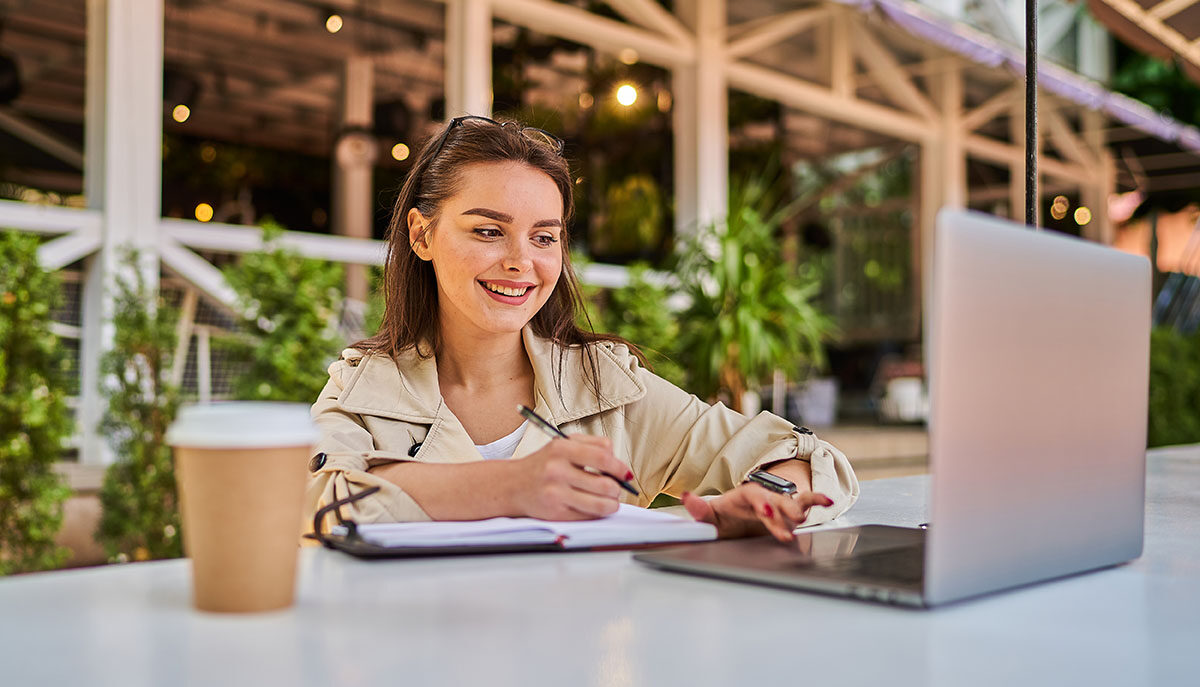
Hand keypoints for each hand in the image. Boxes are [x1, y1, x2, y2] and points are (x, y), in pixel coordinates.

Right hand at [506, 435, 631, 520]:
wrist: (513, 484)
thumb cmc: (544, 464)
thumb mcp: (564, 444)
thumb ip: (593, 445)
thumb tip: (619, 465)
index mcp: (562, 448)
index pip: (602, 457)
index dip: (619, 467)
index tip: (625, 474)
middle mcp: (557, 470)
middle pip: (605, 484)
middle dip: (617, 489)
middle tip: (616, 489)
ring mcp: (555, 493)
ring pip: (600, 504)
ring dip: (612, 505)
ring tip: (610, 501)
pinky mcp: (555, 513)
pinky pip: (588, 516)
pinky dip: (597, 513)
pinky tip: (594, 507)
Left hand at [682, 484, 832, 541]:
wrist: (736, 519)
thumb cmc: (725, 517)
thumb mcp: (710, 515)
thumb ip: (700, 508)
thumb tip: (686, 496)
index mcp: (745, 496)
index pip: (754, 497)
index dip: (762, 505)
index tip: (767, 513)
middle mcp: (764, 497)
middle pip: (776, 500)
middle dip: (784, 509)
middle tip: (794, 519)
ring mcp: (778, 504)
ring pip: (792, 502)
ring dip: (800, 507)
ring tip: (812, 512)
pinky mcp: (788, 512)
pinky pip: (805, 503)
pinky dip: (816, 500)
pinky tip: (827, 501)